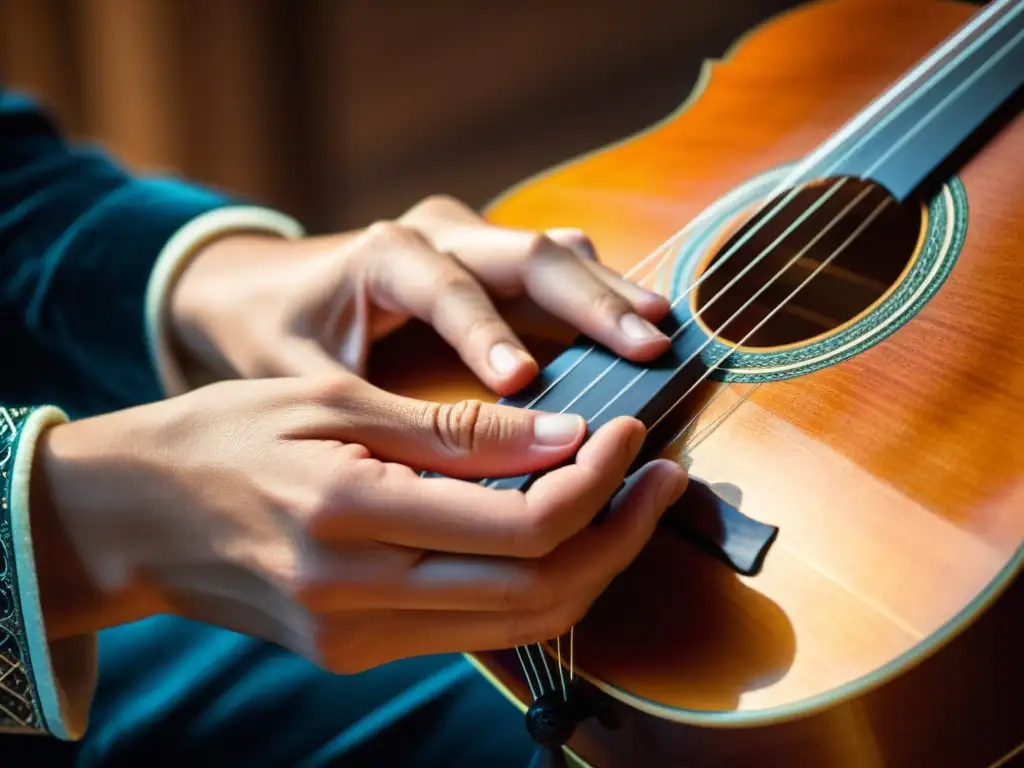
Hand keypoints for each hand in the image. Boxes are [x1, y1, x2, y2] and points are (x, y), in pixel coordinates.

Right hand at [32, 374, 687, 670]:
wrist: (131, 518)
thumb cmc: (223, 436)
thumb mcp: (331, 401)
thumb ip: (451, 430)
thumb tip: (561, 438)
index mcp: (349, 516)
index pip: (523, 524)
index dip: (598, 481)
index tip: (630, 433)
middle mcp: (357, 598)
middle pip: (540, 592)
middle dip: (619, 534)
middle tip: (662, 475)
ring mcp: (356, 640)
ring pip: (518, 625)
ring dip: (588, 566)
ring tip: (625, 502)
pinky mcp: (354, 655)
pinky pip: (472, 630)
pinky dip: (529, 586)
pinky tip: (552, 536)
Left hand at [170, 195, 671, 394]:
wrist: (258, 288)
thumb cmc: (277, 335)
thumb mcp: (303, 380)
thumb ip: (372, 418)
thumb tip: (446, 478)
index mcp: (386, 254)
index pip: (448, 290)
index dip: (487, 335)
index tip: (523, 385)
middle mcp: (439, 232)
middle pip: (528, 255)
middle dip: (590, 303)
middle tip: (648, 346)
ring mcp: (472, 240)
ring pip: (556, 253)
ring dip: (610, 296)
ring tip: (661, 335)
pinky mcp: (492, 262)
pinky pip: (556, 271)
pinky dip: (598, 300)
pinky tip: (638, 331)